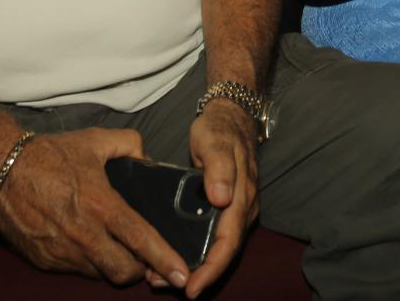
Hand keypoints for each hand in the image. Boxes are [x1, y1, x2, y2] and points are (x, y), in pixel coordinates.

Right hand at [0, 127, 192, 290]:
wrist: (0, 170)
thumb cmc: (49, 154)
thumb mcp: (95, 140)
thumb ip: (129, 145)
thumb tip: (147, 158)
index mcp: (101, 206)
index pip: (140, 240)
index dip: (164, 259)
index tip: (183, 274)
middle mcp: (83, 235)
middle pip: (124, 272)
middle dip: (141, 270)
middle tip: (146, 259)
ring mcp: (62, 252)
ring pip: (100, 274)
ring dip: (113, 267)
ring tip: (118, 250)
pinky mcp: (44, 261)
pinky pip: (75, 270)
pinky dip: (88, 263)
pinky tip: (88, 245)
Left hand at [180, 100, 258, 296]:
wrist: (230, 116)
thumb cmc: (220, 129)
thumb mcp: (214, 142)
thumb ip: (219, 168)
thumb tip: (221, 199)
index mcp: (241, 199)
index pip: (228, 244)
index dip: (211, 269)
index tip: (191, 287)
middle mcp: (241, 210)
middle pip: (222, 253)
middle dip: (196, 275)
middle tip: (161, 284)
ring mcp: (234, 210)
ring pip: (216, 248)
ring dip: (191, 265)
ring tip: (157, 276)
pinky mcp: (224, 208)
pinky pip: (212, 237)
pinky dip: (192, 250)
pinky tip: (169, 253)